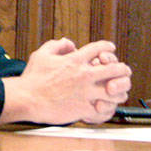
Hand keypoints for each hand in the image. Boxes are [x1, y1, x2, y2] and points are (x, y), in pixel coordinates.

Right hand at [0, 38, 131, 125]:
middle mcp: (84, 75)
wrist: (27, 99)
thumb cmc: (32, 78)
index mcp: (75, 60)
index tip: (110, 48)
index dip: (107, 47)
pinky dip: (107, 107)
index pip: (99, 48)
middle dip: (122, 69)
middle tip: (123, 71)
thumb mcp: (42, 54)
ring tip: (116, 91)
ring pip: (115, 91)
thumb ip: (57, 45)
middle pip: (115, 68)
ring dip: (119, 90)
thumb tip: (69, 42)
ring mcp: (86, 92)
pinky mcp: (84, 108)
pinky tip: (104, 105)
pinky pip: (104, 108)